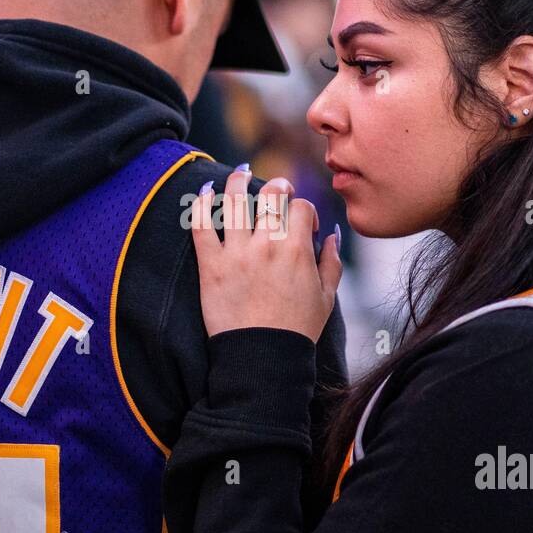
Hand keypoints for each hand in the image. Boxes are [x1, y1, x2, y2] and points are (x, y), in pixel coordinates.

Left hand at [191, 167, 341, 341]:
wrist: (263, 358)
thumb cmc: (297, 330)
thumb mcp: (326, 296)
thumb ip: (331, 261)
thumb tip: (332, 234)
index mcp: (297, 250)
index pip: (300, 207)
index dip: (304, 209)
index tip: (302, 223)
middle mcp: (267, 245)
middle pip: (271, 195)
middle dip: (277, 186)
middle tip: (276, 190)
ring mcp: (237, 253)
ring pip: (235, 201)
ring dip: (237, 181)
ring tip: (240, 174)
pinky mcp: (211, 266)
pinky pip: (201, 227)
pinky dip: (200, 205)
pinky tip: (203, 193)